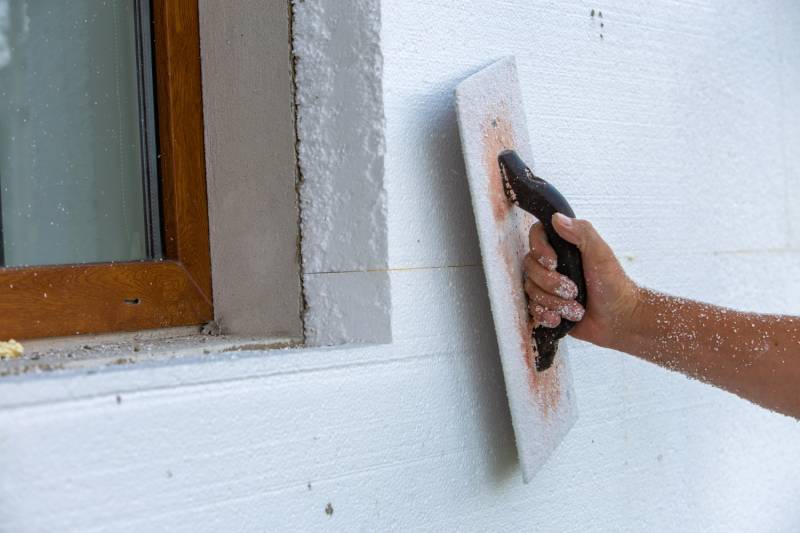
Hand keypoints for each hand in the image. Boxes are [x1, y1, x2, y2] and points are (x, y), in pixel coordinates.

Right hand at [524, 213, 638, 347]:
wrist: (619, 319)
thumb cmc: (614, 285)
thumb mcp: (601, 254)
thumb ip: (582, 232)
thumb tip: (556, 217)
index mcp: (564, 248)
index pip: (536, 237)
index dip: (539, 249)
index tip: (554, 261)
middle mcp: (552, 266)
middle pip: (530, 268)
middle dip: (550, 283)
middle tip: (574, 291)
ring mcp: (548, 287)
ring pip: (531, 291)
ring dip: (553, 302)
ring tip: (574, 308)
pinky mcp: (547, 307)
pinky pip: (532, 311)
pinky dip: (546, 316)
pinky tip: (560, 319)